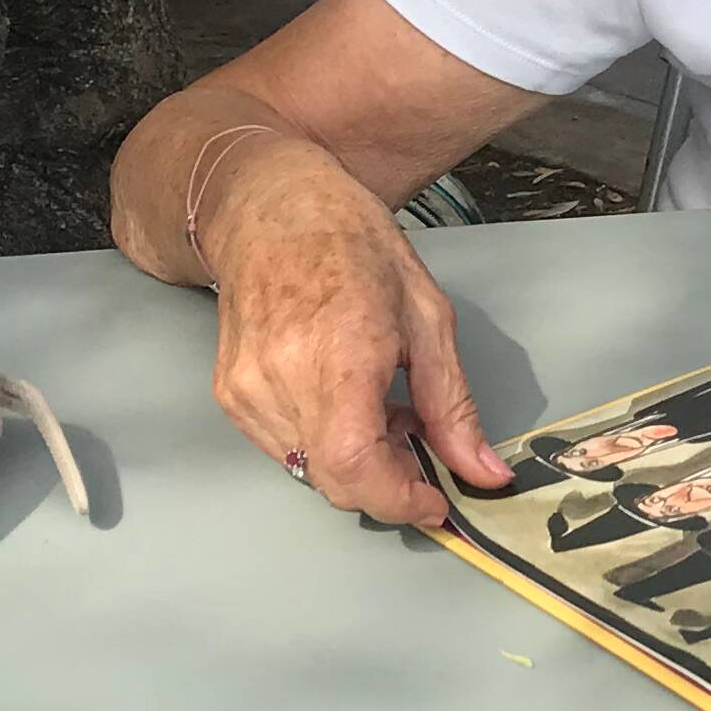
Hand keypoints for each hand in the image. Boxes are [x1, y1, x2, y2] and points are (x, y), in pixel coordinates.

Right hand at [195, 135, 510, 530]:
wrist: (272, 209)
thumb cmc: (352, 246)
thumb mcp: (427, 317)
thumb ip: (452, 406)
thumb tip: (481, 472)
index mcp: (336, 354)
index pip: (355, 466)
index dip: (399, 499)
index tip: (435, 501)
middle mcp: (279, 380)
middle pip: (333, 480)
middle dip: (386, 484)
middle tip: (418, 448)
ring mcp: (245, 392)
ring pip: (310, 471)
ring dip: (355, 462)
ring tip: (380, 408)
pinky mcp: (230, 396)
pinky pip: (285, 448)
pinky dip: (323, 443)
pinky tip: (343, 401)